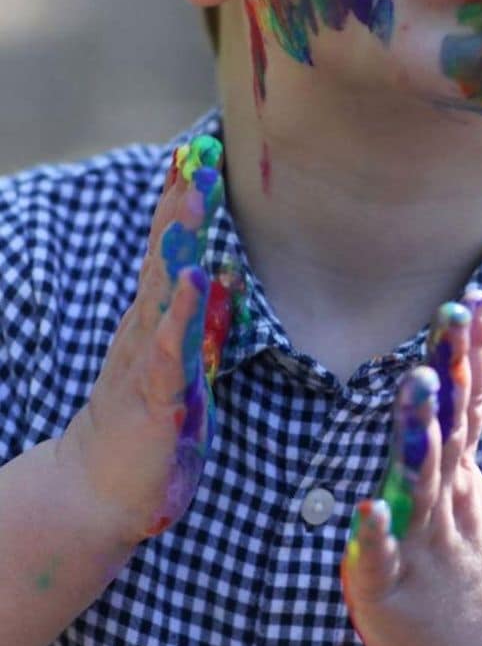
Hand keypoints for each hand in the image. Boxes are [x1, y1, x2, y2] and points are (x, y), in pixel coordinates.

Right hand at [56, 135, 230, 546]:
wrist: (95, 492)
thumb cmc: (144, 427)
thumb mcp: (174, 365)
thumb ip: (193, 320)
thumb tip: (221, 277)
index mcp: (153, 319)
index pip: (168, 251)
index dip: (182, 204)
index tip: (198, 156)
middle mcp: (146, 327)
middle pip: (164, 254)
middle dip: (182, 202)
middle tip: (198, 153)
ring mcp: (147, 356)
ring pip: (165, 287)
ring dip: (181, 239)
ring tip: (197, 193)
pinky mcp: (156, 394)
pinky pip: (170, 347)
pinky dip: (184, 312)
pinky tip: (198, 280)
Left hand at [341, 290, 481, 645]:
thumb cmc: (460, 554)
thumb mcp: (466, 485)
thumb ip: (456, 430)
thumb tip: (454, 364)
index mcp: (458, 471)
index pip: (468, 400)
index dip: (471, 351)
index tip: (474, 298)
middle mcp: (445, 496)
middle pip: (449, 427)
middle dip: (450, 372)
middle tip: (450, 318)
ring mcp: (422, 538)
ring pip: (420, 480)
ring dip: (419, 433)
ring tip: (416, 383)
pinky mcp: (389, 584)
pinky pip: (380, 556)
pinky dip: (375, 533)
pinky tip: (365, 509)